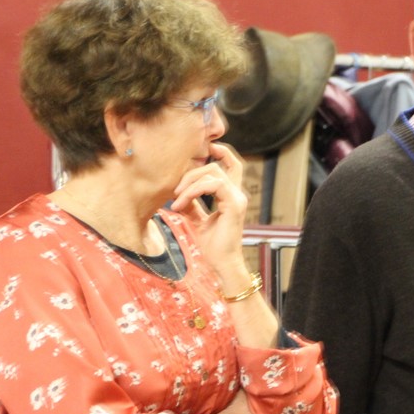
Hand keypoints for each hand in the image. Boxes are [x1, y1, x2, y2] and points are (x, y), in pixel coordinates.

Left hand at [171, 143, 249, 280]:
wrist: (222, 264)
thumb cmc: (213, 246)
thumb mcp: (197, 220)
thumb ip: (191, 205)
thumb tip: (176, 195)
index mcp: (231, 196)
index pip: (233, 165)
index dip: (221, 152)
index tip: (205, 148)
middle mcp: (238, 194)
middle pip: (216, 166)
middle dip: (191, 173)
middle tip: (175, 191)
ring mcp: (238, 199)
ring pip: (212, 173)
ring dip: (189, 184)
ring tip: (176, 201)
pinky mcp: (234, 205)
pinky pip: (213, 185)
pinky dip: (194, 191)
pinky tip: (182, 203)